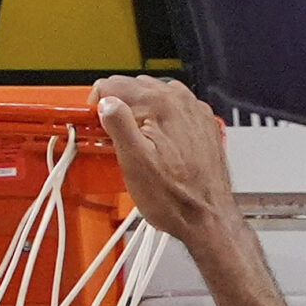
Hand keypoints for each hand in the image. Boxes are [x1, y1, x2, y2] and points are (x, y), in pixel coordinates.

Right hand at [95, 77, 237, 245]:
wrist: (208, 219)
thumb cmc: (175, 199)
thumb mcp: (135, 163)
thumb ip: (118, 125)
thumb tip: (106, 104)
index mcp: (160, 103)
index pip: (113, 85)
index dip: (98, 106)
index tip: (97, 126)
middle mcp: (180, 100)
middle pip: (134, 88)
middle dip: (120, 110)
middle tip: (114, 140)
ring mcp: (194, 111)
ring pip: (154, 97)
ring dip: (141, 115)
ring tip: (137, 144)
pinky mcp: (202, 125)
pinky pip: (174, 111)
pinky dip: (162, 122)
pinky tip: (159, 146)